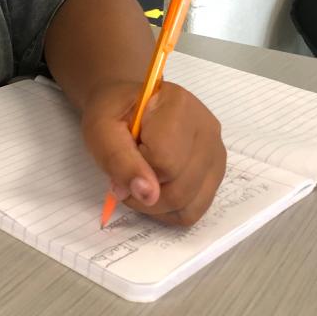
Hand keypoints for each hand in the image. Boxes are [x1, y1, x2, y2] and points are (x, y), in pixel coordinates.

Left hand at [81, 81, 225, 225]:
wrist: (126, 105)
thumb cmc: (113, 112)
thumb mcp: (101, 130)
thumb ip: (119, 161)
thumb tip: (148, 195)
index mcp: (179, 105)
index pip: (165, 161)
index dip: (136, 169)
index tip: (121, 153)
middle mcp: (207, 128)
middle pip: (181, 189)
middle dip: (144, 194)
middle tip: (124, 176)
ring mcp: (216, 151)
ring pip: (191, 204)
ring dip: (157, 205)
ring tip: (139, 180)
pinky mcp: (215, 170)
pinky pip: (197, 208)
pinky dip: (171, 210)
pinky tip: (155, 189)